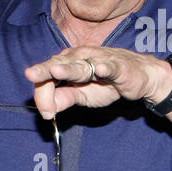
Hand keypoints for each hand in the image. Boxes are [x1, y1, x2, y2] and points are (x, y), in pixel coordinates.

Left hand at [24, 46, 170, 117]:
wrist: (141, 79)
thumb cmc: (108, 84)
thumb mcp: (82, 96)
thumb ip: (64, 98)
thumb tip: (46, 109)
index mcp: (68, 63)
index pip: (48, 77)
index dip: (43, 94)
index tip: (46, 113)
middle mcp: (80, 57)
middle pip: (59, 66)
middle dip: (44, 72)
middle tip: (31, 75)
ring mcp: (100, 59)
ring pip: (81, 65)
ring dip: (68, 68)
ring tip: (55, 70)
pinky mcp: (119, 66)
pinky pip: (111, 67)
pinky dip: (105, 68)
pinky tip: (98, 69)